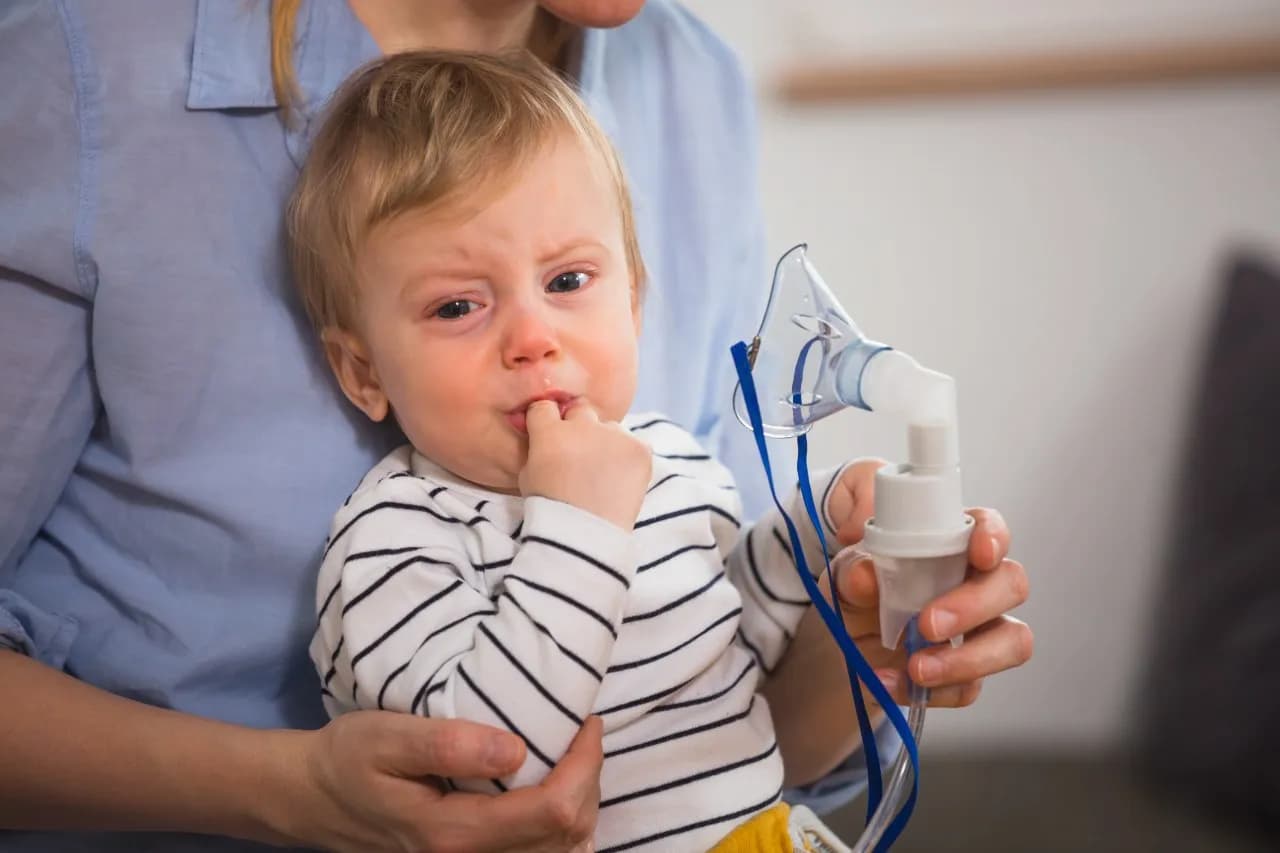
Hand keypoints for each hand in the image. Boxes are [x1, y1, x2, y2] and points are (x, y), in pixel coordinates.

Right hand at [279, 711, 602, 851]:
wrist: (313, 798)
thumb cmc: (349, 758)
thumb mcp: (389, 737)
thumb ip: (449, 744)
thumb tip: (518, 748)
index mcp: (455, 833)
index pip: (554, 810)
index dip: (585, 765)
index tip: (586, 721)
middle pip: (567, 836)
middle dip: (589, 781)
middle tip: (581, 733)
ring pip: (561, 852)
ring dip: (580, 804)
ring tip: (573, 758)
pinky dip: (563, 828)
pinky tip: (555, 793)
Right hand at [519, 399, 650, 530]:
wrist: (586, 536)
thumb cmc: (551, 510)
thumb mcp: (528, 476)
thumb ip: (536, 449)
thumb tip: (541, 437)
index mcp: (550, 433)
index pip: (544, 407)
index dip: (546, 421)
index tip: (549, 434)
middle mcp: (583, 427)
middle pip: (581, 410)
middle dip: (578, 425)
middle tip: (580, 453)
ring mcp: (615, 436)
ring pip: (610, 427)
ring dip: (606, 442)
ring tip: (603, 472)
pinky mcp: (640, 448)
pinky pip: (634, 443)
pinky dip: (628, 456)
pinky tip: (620, 479)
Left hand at [826, 460, 1032, 707]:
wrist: (844, 648)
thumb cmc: (858, 594)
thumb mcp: (843, 578)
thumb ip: (853, 571)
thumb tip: (865, 575)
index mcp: (951, 546)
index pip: (988, 528)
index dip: (994, 536)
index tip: (980, 554)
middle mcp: (976, 584)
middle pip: (1011, 584)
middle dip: (975, 606)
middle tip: (928, 624)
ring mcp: (979, 632)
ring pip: (1013, 642)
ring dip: (967, 659)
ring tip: (916, 669)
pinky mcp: (968, 674)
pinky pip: (970, 687)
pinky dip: (932, 690)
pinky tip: (890, 682)